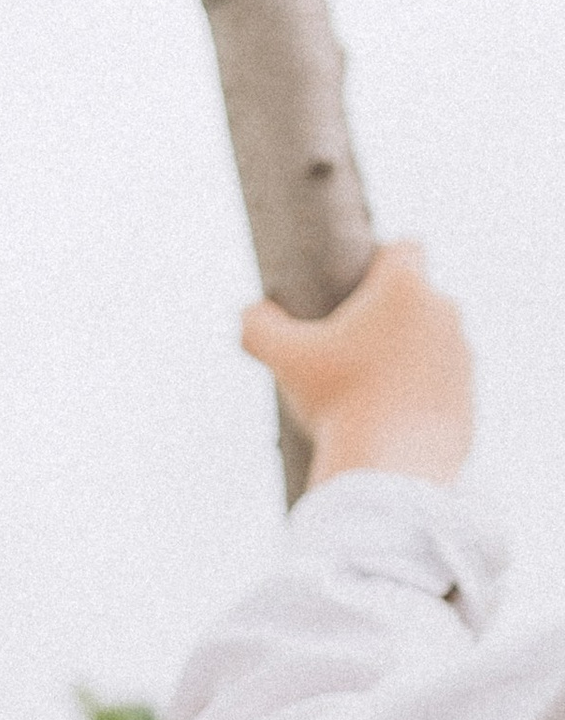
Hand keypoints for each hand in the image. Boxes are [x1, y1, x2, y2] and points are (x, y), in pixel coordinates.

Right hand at [241, 243, 473, 488]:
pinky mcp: (469, 398)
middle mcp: (445, 311)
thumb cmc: (335, 404)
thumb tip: (250, 313)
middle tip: (351, 356)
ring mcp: (463, 356)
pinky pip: (442, 389)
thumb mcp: (283, 360)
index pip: (405, 248)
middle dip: (389, 320)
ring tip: (368, 396)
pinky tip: (390, 424)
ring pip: (433, 345)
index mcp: (406, 287)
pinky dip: (420, 400)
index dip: (378, 265)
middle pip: (417, 300)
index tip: (355, 297)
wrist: (386, 471)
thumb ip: (258, 326)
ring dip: (407, 360)